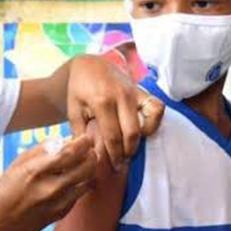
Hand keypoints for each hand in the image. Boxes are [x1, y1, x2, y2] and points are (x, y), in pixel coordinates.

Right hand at [0, 135, 97, 230]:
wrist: (2, 223)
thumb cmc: (7, 190)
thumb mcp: (18, 164)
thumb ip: (41, 150)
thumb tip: (62, 140)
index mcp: (36, 171)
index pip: (69, 153)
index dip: (83, 143)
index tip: (85, 138)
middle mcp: (50, 187)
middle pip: (85, 167)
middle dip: (92, 154)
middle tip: (90, 149)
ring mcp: (58, 202)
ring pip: (87, 181)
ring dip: (90, 169)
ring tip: (84, 162)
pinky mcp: (62, 212)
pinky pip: (80, 194)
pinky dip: (81, 183)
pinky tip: (74, 179)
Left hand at [66, 54, 163, 168]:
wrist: (89, 65)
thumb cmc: (79, 90)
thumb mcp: (73, 110)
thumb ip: (80, 133)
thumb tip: (85, 156)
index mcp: (101, 101)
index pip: (113, 136)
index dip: (115, 155)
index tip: (114, 165)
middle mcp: (121, 96)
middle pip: (131, 133)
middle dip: (128, 152)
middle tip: (122, 161)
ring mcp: (134, 91)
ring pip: (147, 122)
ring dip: (141, 139)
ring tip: (130, 147)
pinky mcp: (142, 89)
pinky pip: (157, 107)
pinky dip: (154, 122)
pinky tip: (143, 130)